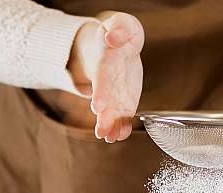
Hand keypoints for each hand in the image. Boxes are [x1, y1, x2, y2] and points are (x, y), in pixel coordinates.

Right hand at [69, 12, 143, 142]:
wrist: (116, 46)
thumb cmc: (120, 33)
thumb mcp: (121, 23)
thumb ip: (119, 27)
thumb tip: (113, 36)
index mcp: (106, 61)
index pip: (103, 77)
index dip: (101, 92)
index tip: (98, 106)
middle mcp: (108, 81)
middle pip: (105, 100)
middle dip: (103, 117)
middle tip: (100, 132)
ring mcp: (114, 93)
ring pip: (111, 113)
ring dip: (110, 126)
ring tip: (108, 138)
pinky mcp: (124, 101)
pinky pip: (123, 116)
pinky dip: (122, 127)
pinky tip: (121, 135)